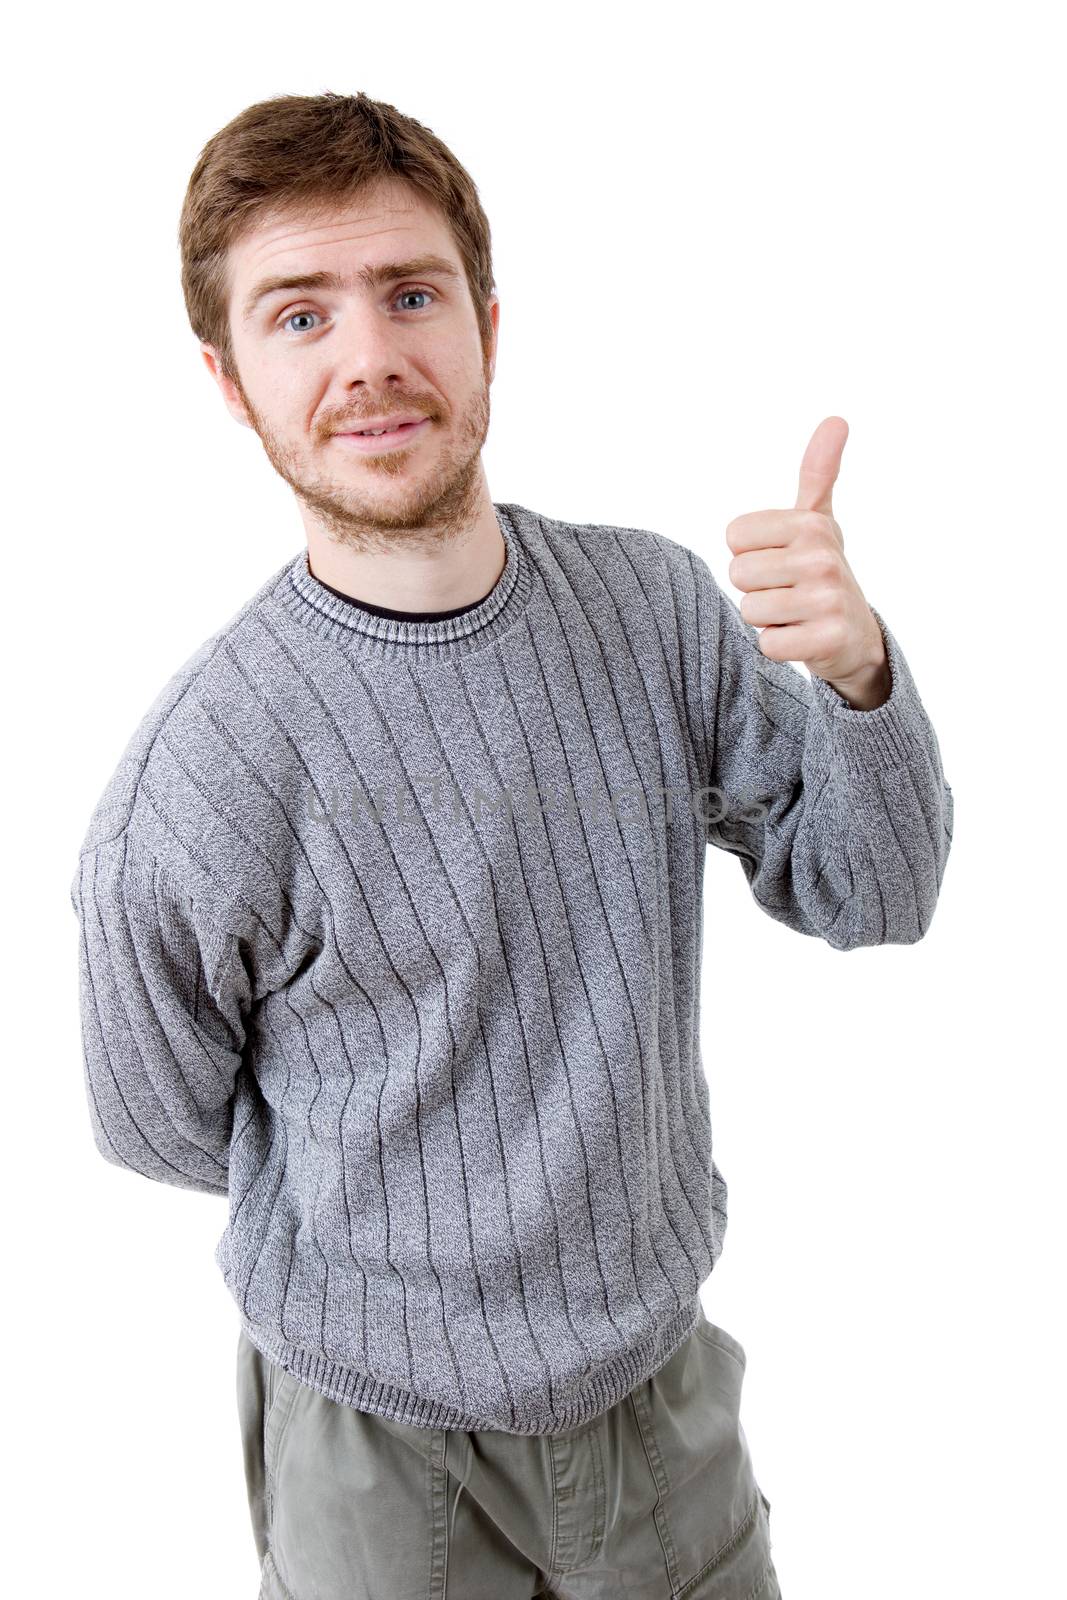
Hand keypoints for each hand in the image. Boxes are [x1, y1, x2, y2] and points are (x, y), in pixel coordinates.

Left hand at [725, 417, 890, 709]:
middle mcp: (822, 557)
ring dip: (767, 619)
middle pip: (738, 575)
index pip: (735, 537)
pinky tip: (803, 636)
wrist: (855, 634)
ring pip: (749, 611)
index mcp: (811, 524)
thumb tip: (836, 419)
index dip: (750, 553)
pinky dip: (779, 645)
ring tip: (796, 613)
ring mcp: (827, 599)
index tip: (780, 559)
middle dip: (757, 588)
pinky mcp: (826, 640)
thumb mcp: (819, 520)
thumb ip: (818, 472)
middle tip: (788, 590)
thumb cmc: (822, 571)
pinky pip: (768, 644)